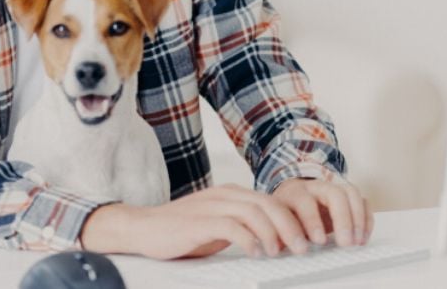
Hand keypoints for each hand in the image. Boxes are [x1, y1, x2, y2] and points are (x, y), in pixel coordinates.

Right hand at [81, 183, 314, 258]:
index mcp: (230, 194)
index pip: (270, 201)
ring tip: (282, 251)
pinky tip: (256, 252)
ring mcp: (211, 205)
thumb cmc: (180, 230)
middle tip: (302, 246)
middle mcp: (224, 195)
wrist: (143, 228)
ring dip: (273, 232)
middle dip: (290, 225)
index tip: (304, 238)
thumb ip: (242, 226)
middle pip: (267, 203)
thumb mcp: (218, 226)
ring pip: (254, 212)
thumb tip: (274, 240)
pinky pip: (231, 226)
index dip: (291, 219)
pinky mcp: (199, 221)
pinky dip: (249, 239)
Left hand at [271, 177, 371, 246]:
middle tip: (345, 243)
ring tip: (356, 241)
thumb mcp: (277, 222)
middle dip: (343, 219)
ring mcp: (334, 189)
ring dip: (358, 218)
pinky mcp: (348, 197)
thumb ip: (280, 233)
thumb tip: (278, 249)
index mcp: (295, 192)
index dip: (312, 220)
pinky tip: (362, 238)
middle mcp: (316, 187)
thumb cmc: (285, 214)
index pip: (304, 201)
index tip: (319, 241)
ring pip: (351, 193)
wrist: (291, 198)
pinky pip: (363, 202)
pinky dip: (366, 220)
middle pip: (335, 194)